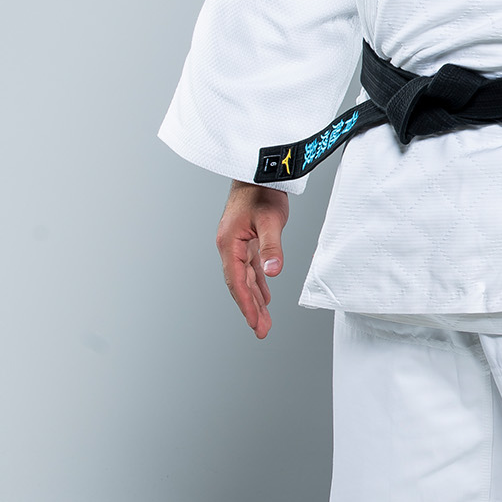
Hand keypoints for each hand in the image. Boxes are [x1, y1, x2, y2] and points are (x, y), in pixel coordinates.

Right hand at [216, 180, 289, 339]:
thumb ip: (271, 246)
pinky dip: (257, 284)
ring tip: (264, 321)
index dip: (247, 305)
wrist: (259, 170)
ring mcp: (237, 244)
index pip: (237, 282)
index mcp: (229, 244)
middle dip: (251, 309)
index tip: (255, 324)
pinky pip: (250, 268)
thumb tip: (272, 272)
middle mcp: (230, 247)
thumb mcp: (271, 219)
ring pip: (246, 278)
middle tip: (261, 331)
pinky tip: (265, 296)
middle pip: (239, 285)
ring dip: (255, 300)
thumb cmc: (262, 190)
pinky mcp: (247, 240)